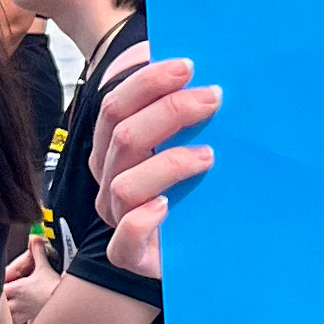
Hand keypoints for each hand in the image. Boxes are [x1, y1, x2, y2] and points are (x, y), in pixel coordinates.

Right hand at [98, 55, 219, 254]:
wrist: (202, 249)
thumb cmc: (196, 188)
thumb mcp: (191, 140)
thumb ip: (184, 108)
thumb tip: (197, 67)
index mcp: (114, 146)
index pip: (116, 106)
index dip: (148, 82)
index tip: (189, 66)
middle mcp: (109, 178)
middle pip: (123, 136)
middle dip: (169, 111)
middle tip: (213, 99)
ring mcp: (116, 217)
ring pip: (124, 184)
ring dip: (168, 164)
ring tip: (209, 156)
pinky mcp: (130, 256)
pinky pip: (124, 242)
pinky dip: (142, 221)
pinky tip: (167, 207)